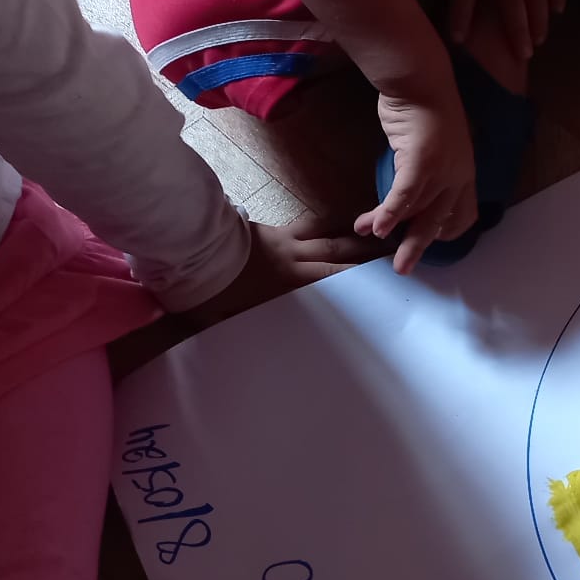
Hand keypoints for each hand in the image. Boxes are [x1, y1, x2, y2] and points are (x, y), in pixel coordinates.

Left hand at [179, 218, 384, 325]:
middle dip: (366, 254)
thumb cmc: (207, 291)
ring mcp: (283, 240)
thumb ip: (252, 329)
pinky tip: (332, 224)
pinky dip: (321, 226)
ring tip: (372, 235)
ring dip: (349, 237)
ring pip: (325, 235)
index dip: (360, 281)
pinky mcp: (269, 229)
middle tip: (392, 252)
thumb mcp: (228, 322)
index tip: (383, 282)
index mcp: (289, 283)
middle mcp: (294, 259)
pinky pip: (304, 225)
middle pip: (338, 253)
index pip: (334, 280)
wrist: (187, 250)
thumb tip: (263, 354)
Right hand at [360, 84, 476, 274]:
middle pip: (440, 221)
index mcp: (465, 171)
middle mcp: (458, 175)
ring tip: (370, 236)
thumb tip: (412, 186)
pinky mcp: (421, 162)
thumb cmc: (423, 108)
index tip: (429, 240)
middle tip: (403, 268)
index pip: (463, 213)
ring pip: (416, 211)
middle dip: (418, 246)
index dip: (446, 231)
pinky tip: (375, 227)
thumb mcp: (433, 144)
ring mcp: (442, 169)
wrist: (421, 80)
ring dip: (389, 227)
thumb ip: (428, 168)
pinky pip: (404, 197)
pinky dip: (389, 214)